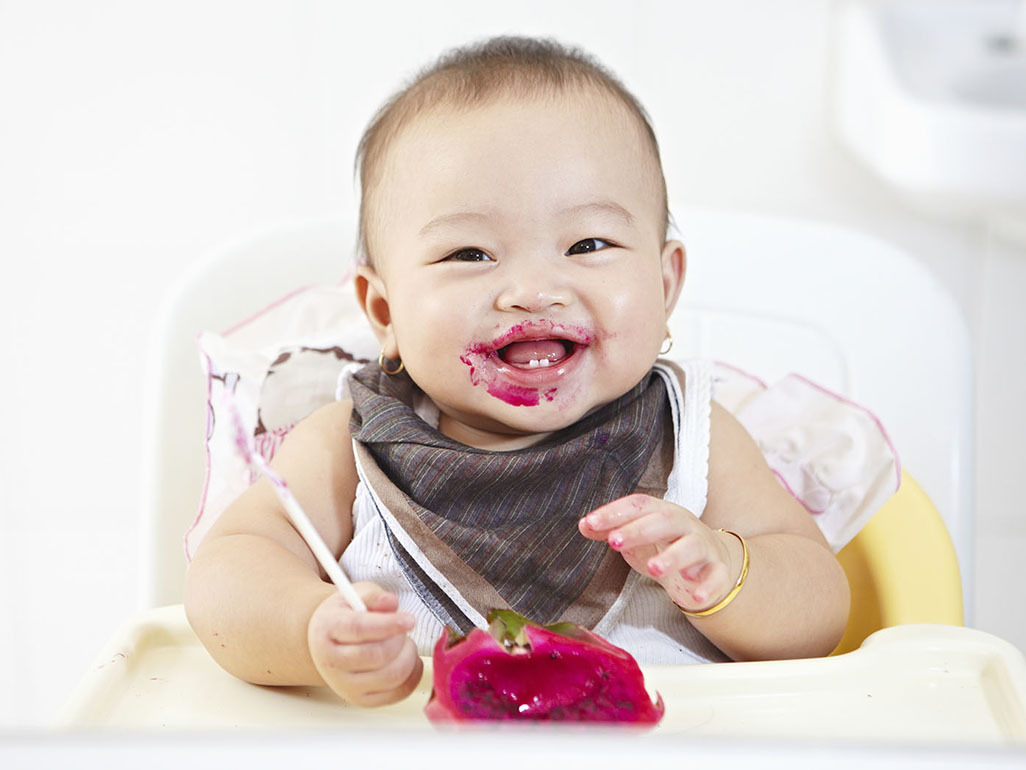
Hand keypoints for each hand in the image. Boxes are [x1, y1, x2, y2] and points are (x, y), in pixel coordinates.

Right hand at [307, 581, 422, 706]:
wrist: (329, 643)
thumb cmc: (347, 616)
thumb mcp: (356, 595)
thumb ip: (374, 596)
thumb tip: (390, 603)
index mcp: (327, 629)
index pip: (359, 629)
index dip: (388, 624)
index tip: (410, 619)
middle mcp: (332, 662)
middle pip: (377, 655)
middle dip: (400, 639)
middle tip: (403, 628)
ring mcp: (345, 686)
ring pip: (390, 676)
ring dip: (408, 656)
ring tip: (404, 643)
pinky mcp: (361, 700)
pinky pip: (398, 693)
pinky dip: (412, 675)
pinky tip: (408, 659)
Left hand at [578, 494, 740, 613]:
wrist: (710, 561)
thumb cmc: (667, 545)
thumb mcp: (638, 537)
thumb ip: (612, 531)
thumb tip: (584, 525)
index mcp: (662, 513)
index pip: (638, 505)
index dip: (614, 512)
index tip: (591, 523)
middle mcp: (684, 525)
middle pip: (664, 521)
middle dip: (639, 530)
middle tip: (614, 542)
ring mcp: (703, 547)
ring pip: (692, 547)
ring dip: (673, 556)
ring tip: (654, 568)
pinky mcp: (718, 571)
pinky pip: (717, 577)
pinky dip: (708, 587)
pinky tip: (695, 596)